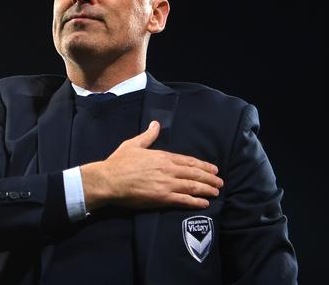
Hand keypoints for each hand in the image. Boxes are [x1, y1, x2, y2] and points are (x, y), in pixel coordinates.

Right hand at [80, 120, 222, 210]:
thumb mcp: (133, 144)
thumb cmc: (118, 162)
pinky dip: (196, 202)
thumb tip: (155, 124)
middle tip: (220, 182)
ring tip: (216, 192)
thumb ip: (148, 135)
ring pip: (193, 186)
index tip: (213, 168)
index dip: (203, 165)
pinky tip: (204, 203)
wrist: (109, 180)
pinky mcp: (162, 198)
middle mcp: (168, 170)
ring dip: (207, 189)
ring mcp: (166, 184)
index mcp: (162, 156)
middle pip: (194, 173)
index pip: (188, 161)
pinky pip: (184, 200)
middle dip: (210, 178)